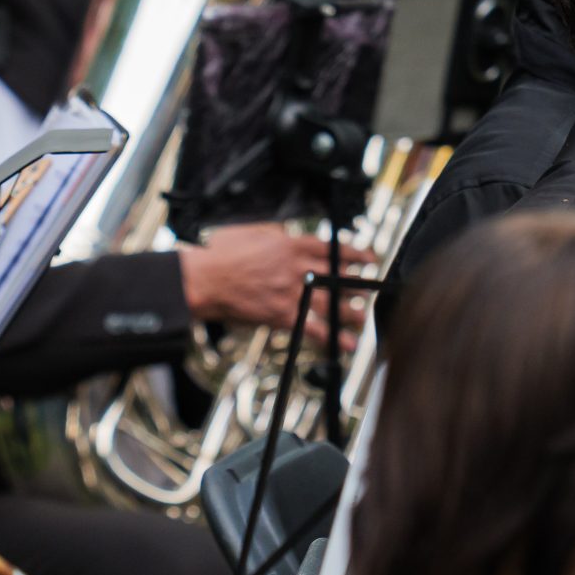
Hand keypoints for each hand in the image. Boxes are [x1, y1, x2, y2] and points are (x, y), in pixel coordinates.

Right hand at [178, 223, 377, 346]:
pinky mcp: (284, 315)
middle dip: (357, 284)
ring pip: (333, 303)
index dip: (355, 254)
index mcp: (292, 245)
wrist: (205, 280)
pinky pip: (314, 328)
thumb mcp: (254, 231)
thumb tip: (290, 236)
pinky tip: (347, 343)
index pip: (334, 248)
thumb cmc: (222, 255)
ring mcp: (293, 293)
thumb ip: (278, 234)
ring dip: (352, 311)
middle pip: (338, 276)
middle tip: (369, 288)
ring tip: (363, 316)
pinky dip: (333, 337)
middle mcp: (299, 269)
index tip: (368, 258)